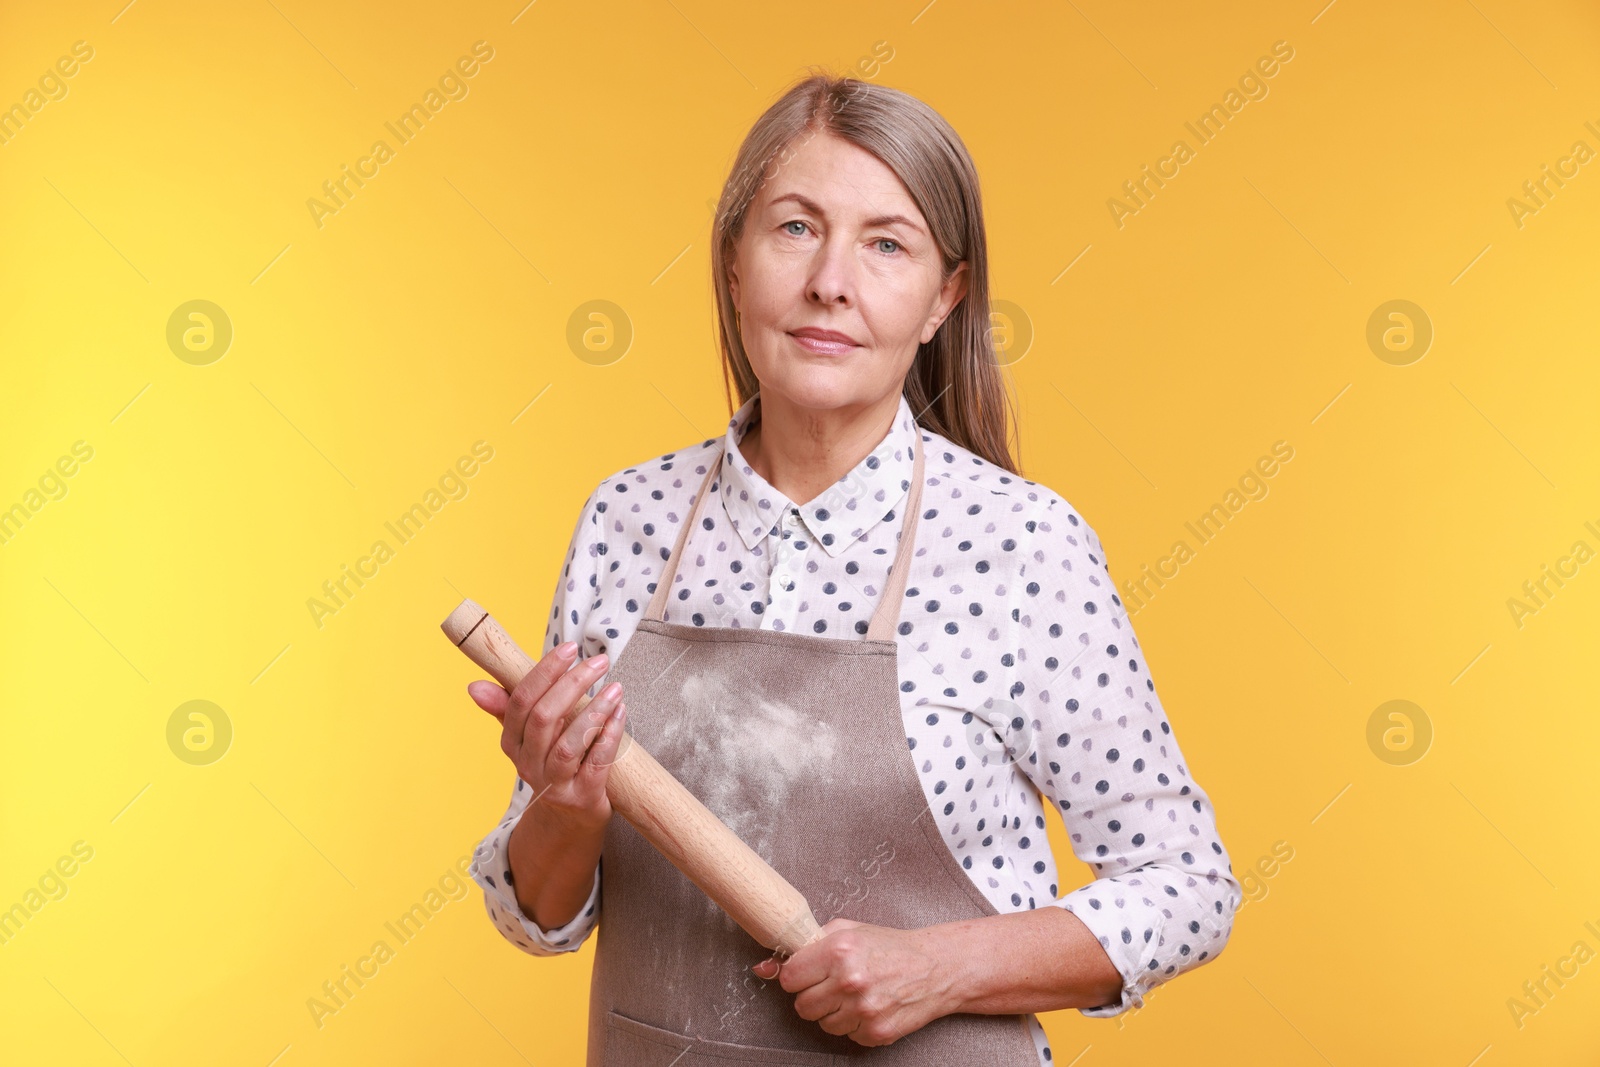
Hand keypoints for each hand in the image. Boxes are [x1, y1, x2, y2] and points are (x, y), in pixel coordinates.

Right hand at [466, 642, 625, 831]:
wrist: (570, 819)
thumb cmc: (555, 764)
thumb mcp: (529, 738)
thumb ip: (508, 708)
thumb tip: (473, 686)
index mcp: (512, 742)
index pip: (521, 700)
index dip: (544, 671)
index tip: (569, 647)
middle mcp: (528, 764)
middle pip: (544, 717)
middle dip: (572, 683)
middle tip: (599, 661)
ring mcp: (554, 784)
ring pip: (568, 744)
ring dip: (594, 711)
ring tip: (615, 688)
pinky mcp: (581, 798)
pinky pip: (596, 764)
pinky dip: (610, 737)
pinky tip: (621, 714)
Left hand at [750, 918, 958, 1046]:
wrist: (935, 967)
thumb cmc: (889, 947)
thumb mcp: (847, 931)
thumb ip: (804, 945)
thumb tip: (763, 967)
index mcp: (839, 950)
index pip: (789, 977)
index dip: (798, 975)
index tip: (809, 972)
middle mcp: (850, 981)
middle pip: (802, 1006)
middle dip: (814, 995)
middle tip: (835, 983)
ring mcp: (864, 1010)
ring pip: (822, 1023)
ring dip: (834, 1011)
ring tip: (856, 994)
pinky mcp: (875, 1032)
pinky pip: (845, 1035)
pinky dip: (854, 1024)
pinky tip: (870, 1006)